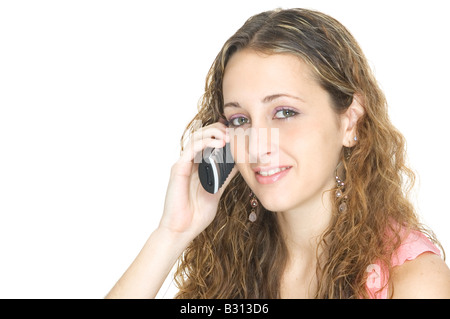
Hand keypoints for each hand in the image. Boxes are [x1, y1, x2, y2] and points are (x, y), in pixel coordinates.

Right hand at [159, 122, 236, 240]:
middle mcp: (189, 163)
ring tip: (227, 136)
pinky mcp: (178, 169)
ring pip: (196, 137)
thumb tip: (239, 165)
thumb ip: (225, 177)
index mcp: (197, 166)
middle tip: (232, 131)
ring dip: (212, 133)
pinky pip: (191, 149)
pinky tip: (218, 143)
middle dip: (217, 129)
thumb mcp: (217, 191)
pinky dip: (205, 142)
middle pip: (201, 135)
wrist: (182, 229)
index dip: (219, 133)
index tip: (235, 131)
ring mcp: (183, 164)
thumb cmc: (196, 214)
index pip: (207, 141)